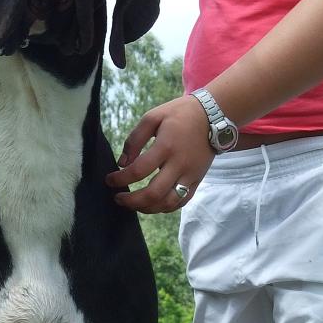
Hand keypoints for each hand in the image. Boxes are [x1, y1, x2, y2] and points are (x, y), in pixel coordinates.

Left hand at [105, 96, 215, 214]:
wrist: (213, 116)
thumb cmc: (179, 114)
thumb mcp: (153, 117)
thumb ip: (135, 139)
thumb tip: (122, 163)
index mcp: (166, 147)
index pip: (139, 171)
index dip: (120, 179)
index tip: (109, 180)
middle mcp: (179, 164)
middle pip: (153, 194)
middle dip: (131, 201)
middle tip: (118, 198)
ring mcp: (190, 175)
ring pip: (168, 203)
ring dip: (147, 208)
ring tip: (133, 204)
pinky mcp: (197, 180)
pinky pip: (181, 202)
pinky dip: (165, 207)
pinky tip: (152, 204)